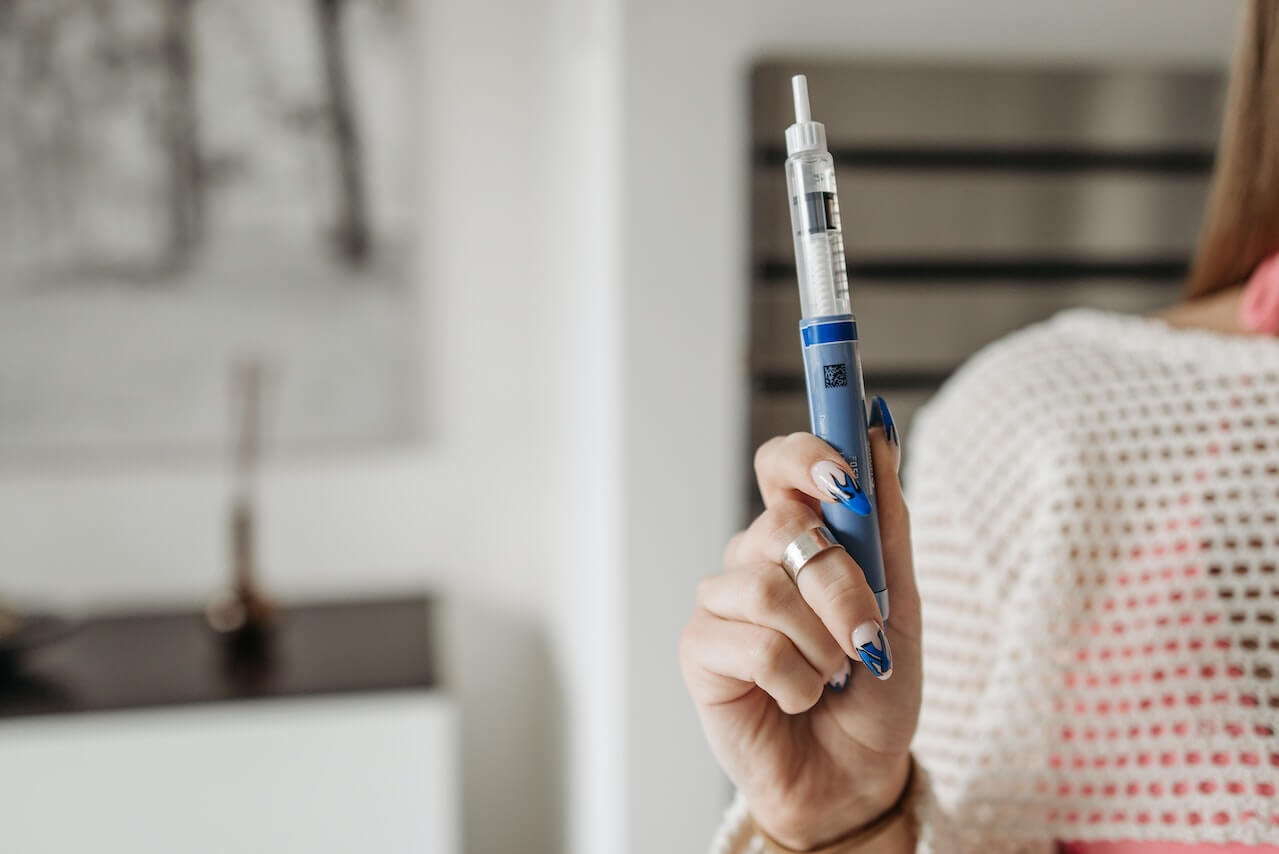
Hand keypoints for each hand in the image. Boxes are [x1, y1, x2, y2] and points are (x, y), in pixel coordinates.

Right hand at [680, 401, 921, 848]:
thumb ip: (886, 522)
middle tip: (867, 636)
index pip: (781, 465)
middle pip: (785, 525)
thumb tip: (880, 431)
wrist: (856, 772)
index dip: (806, 456)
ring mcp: (722, 601)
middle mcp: (753, 558)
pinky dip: (798, 681)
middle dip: (844, 587)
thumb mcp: (900, 602)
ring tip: (832, 676)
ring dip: (824, 645)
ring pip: (770, 587)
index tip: (845, 477)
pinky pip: (755, 644)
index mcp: (799, 535)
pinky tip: (798, 698)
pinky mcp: (700, 649)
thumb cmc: (875, 687)